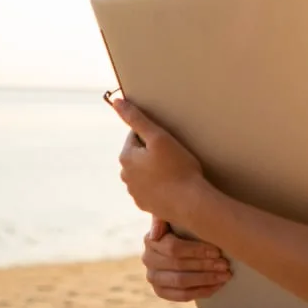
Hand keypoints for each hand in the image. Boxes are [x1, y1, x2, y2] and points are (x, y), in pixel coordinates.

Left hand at [110, 97, 210, 227]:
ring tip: (174, 171)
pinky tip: (172, 186)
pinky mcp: (144, 205)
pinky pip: (150, 188)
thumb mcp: (159, 137)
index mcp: (126, 157)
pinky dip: (158, 185)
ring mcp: (134, 192)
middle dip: (152, 153)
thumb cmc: (178, 167)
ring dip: (155, 169)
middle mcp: (125, 175)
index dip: (154, 136)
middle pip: (139, 155)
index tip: (168, 143)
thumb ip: (136, 118)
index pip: (136, 135)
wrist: (190, 203)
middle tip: (173, 156)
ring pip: (144, 172)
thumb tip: (117, 102)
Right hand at [142, 216, 231, 301]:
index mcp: (151, 239)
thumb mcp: (174, 215)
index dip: (197, 250)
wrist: (181, 240)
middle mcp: (148, 259)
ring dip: (206, 280)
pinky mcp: (161, 291)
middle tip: (225, 265)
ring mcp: (153, 277)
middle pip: (178, 265)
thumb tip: (155, 234)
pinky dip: (202, 292)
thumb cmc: (182, 224)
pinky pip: (182, 296)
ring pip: (181, 282)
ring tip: (225, 276)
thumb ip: (164, 217)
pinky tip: (217, 287)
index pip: (174, 248)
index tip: (218, 251)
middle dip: (205, 265)